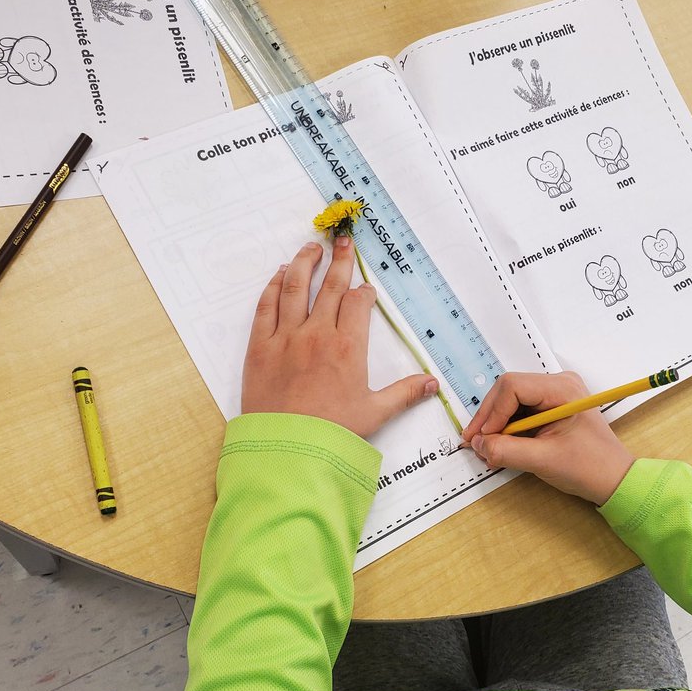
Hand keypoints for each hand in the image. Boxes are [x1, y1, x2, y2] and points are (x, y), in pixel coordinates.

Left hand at [241, 237, 438, 437]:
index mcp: (348, 348)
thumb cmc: (331, 433)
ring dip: (304, 263)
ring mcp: (286, 337)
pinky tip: (280, 275)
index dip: (363, 293)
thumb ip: (404, 393)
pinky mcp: (260, 346)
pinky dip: (274, 286)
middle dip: (339, 261)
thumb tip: (432, 384)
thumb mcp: (374, 413)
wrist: (286, 448)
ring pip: (296, 287)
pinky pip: (266, 307)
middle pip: (330, 287)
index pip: (358, 304)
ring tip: (311, 248)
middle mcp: (317, 334)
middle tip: (342, 242)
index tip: (365, 290)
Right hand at [460, 371, 634, 504]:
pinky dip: (506, 429)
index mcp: (562, 390)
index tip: (482, 438)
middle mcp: (557, 384)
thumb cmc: (590, 467)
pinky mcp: (549, 407)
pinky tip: (501, 447)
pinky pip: (519, 410)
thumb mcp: (543, 460)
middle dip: (490, 418)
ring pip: (510, 401)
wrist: (612, 478)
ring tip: (488, 450)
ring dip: (496, 425)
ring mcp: (553, 394)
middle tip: (477, 444)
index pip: (512, 387)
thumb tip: (478, 444)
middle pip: (507, 390)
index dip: (492, 412)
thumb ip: (506, 451)